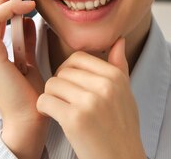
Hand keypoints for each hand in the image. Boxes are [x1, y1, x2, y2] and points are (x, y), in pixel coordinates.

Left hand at [37, 38, 146, 158]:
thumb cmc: (121, 129)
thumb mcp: (126, 95)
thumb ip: (119, 67)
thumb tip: (118, 40)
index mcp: (115, 77)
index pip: (79, 57)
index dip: (68, 69)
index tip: (71, 85)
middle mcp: (104, 86)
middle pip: (63, 70)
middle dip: (59, 84)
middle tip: (65, 100)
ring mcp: (89, 102)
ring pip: (52, 84)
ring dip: (51, 97)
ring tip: (60, 110)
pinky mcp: (74, 119)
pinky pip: (45, 101)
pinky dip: (44, 109)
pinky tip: (54, 117)